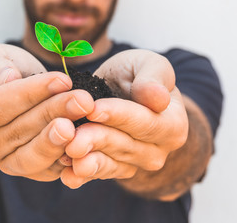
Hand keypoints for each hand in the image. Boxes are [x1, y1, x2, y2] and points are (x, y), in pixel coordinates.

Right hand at [0, 43, 93, 181]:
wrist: (7, 96)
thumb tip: (5, 79)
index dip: (31, 94)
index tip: (62, 80)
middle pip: (17, 132)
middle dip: (53, 114)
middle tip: (83, 101)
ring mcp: (2, 163)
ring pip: (30, 158)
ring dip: (58, 140)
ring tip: (80, 124)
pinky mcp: (26, 171)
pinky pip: (45, 171)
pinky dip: (65, 159)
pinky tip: (83, 144)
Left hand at [60, 49, 188, 187]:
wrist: (123, 93)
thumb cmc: (136, 75)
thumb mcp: (148, 64)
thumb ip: (154, 77)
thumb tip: (158, 98)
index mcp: (172, 125)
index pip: (145, 122)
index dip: (118, 116)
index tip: (93, 109)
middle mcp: (157, 151)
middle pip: (124, 146)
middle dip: (96, 140)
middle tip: (72, 138)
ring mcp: (135, 164)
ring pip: (109, 163)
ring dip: (88, 161)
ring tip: (68, 156)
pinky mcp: (114, 169)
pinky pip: (98, 174)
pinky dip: (81, 176)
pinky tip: (68, 176)